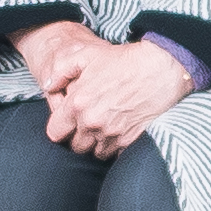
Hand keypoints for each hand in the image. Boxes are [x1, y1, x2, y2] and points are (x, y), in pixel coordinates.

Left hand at [34, 27, 198, 159]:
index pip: (55, 132)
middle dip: (77, 136)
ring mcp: (112, 134)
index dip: (60, 127)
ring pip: (95, 152)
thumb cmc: (123, 60)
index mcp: (78, 104)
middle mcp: (92, 123)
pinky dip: (114, 147)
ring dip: (96, 143)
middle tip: (87, 123)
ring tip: (103, 126)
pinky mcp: (130, 141)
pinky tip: (118, 131)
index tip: (67, 121)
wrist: (160, 68)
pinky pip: (115, 155)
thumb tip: (49, 86)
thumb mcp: (86, 55)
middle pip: (75, 146)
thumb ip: (61, 71)